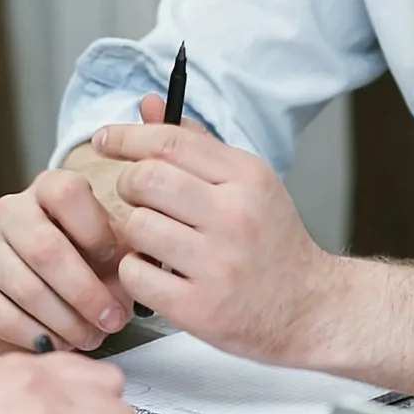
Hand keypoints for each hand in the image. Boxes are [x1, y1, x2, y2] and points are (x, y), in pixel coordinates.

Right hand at [0, 93, 192, 357]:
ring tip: (92, 336)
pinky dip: (33, 334)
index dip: (97, 233)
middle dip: (85, 291)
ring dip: (64, 319)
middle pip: (44, 247)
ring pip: (23, 285)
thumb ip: (147, 174)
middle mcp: (11, 211)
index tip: (119, 262)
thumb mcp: (131, 230)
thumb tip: (153, 100)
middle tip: (114, 320)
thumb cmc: (102, 264)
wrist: (65, 301)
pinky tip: (57, 343)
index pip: (67, 192)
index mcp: (50, 187)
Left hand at [88, 118, 332, 366]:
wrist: (308, 307)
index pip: (170, 141)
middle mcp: (234, 216)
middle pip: (145, 180)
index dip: (127, 137)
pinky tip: (157, 272)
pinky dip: (136, 272)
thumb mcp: (248, 183)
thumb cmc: (271, 242)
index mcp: (247, 178)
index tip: (104, 140)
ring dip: (134, 232)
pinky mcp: (199, 308)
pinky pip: (135, 275)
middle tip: (139, 198)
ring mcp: (217, 264)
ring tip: (155, 240)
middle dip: (129, 185)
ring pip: (136, 226)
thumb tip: (149, 106)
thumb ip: (197, 144)